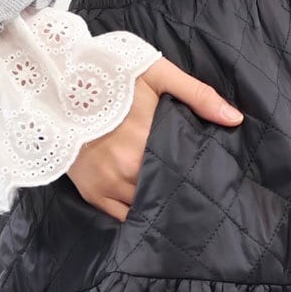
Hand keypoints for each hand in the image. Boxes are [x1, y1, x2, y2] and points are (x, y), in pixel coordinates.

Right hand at [66, 56, 243, 220]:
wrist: (55, 85)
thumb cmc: (108, 78)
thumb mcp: (155, 75)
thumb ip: (198, 95)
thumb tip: (234, 119)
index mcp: (145, 143)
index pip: (183, 172)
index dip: (198, 178)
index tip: (212, 180)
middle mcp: (126, 170)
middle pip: (165, 192)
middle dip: (180, 192)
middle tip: (198, 195)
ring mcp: (107, 185)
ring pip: (145, 207)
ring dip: (160, 204)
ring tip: (178, 204)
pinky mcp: (92, 193)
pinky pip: (122, 216)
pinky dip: (138, 214)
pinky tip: (152, 211)